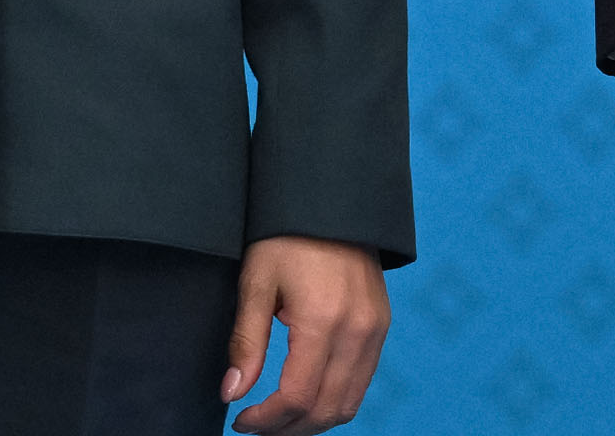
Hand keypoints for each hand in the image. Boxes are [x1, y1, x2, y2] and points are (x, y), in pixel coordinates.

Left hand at [221, 236, 388, 432]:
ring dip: (312, 421)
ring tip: (280, 419)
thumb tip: (233, 392)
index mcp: (324, 319)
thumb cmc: (288, 236)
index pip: (297, 396)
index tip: (241, 421)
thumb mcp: (257, 282)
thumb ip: (246, 342)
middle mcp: (358, 330)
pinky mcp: (381, 326)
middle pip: (325, 409)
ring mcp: (375, 330)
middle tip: (257, 426)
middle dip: (287, 429)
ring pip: (348, 404)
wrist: (332, 202)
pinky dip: (334, 401)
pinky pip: (361, 382)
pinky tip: (307, 395)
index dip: (266, 419)